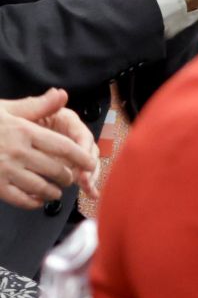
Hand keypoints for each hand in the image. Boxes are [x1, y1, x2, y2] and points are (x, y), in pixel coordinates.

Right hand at [0, 90, 97, 208]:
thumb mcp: (6, 109)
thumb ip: (37, 106)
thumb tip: (62, 94)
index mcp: (24, 131)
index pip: (64, 147)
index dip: (82, 158)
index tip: (90, 163)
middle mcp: (17, 151)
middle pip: (57, 170)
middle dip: (67, 177)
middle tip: (68, 178)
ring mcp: (6, 170)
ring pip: (43, 188)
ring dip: (54, 192)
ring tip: (55, 190)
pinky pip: (23, 200)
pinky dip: (34, 202)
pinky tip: (37, 199)